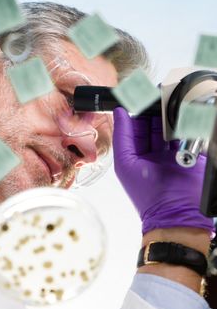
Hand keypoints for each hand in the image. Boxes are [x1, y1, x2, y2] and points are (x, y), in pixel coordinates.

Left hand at [112, 107, 212, 234]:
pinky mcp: (190, 154)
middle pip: (152, 124)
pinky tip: (180, 112)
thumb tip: (119, 112)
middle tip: (155, 93)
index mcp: (135, 154)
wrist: (178, 215)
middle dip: (153, 110)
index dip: (135, 111)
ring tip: (167, 99)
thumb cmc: (148, 196)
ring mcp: (171, 152)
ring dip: (168, 114)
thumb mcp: (126, 164)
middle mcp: (152, 152)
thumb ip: (122, 136)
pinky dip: (183, 123)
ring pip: (169, 127)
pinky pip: (185, 134)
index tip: (137, 95)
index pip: (134, 127)